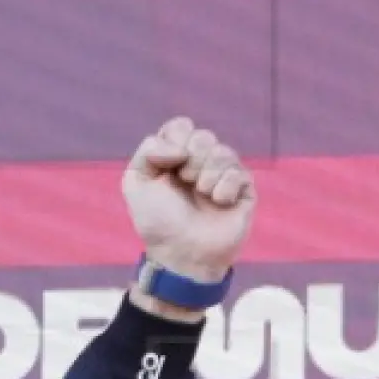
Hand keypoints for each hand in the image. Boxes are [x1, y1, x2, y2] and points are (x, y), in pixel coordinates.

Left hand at [121, 116, 256, 320]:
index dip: (175, 139)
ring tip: (201, 195)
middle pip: (203, 136)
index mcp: (174, 158)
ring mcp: (223, 174)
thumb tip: (181, 147)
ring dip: (206, 175)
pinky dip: (224, 188)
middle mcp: (199, 163)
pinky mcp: (243, 189)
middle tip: (185, 182)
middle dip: (191, 159)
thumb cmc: (158, 221)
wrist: (182, 253)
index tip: (169, 163)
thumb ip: (147, 151)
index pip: (181, 126)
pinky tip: (218, 203)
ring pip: (222, 151)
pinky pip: (239, 172)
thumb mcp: (136, 184)